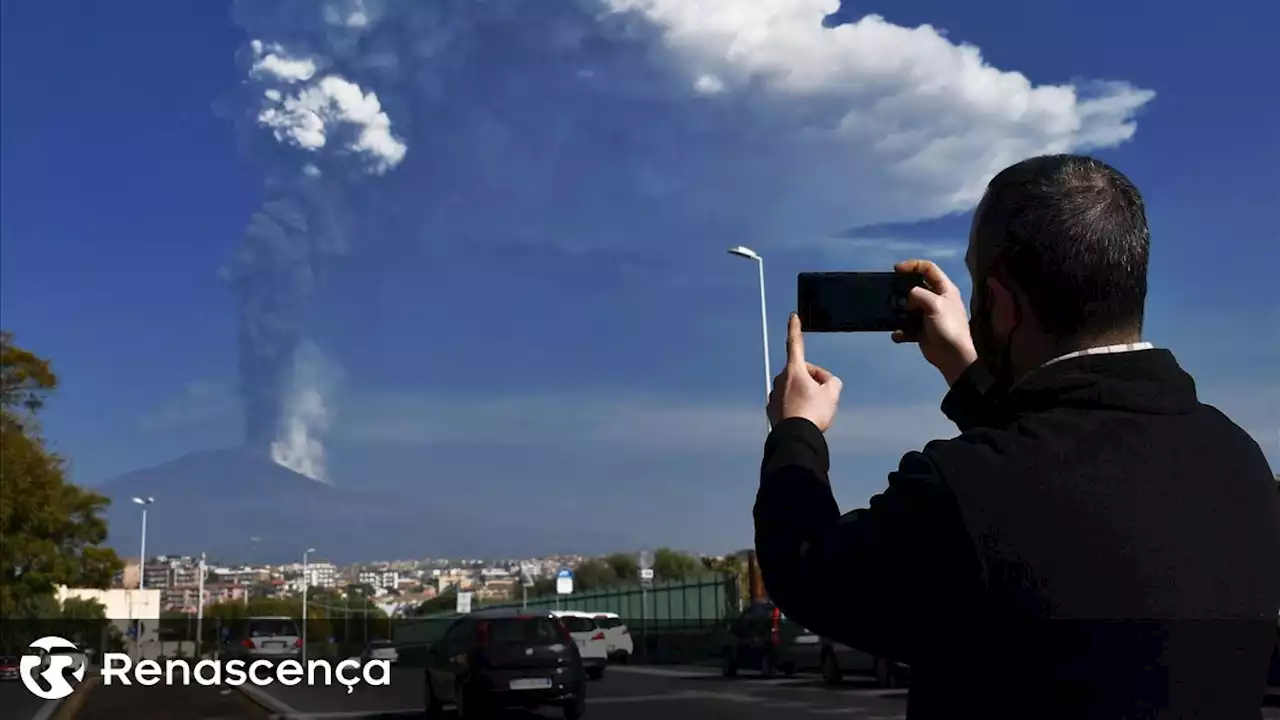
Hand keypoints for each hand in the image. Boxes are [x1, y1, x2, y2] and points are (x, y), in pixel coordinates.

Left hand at [767, 313, 843, 431]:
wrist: (795, 438)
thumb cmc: (813, 413)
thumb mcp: (832, 393)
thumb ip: (832, 381)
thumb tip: (827, 383)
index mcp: (794, 371)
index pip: (795, 344)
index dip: (795, 328)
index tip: (792, 317)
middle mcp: (781, 379)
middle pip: (801, 372)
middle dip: (813, 379)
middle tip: (825, 395)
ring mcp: (774, 394)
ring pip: (795, 388)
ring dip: (805, 393)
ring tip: (815, 410)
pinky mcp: (772, 409)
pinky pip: (788, 402)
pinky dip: (797, 406)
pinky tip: (805, 417)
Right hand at [891, 259, 977, 385]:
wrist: (952, 356)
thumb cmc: (947, 326)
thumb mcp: (935, 304)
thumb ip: (918, 294)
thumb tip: (908, 298)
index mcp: (944, 289)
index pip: (928, 268)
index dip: (913, 265)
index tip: (896, 269)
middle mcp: (936, 299)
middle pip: (916, 287)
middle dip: (902, 289)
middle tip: (890, 292)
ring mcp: (928, 315)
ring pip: (908, 307)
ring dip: (899, 312)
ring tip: (892, 315)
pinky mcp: (921, 330)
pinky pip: (906, 326)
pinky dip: (900, 330)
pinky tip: (898, 335)